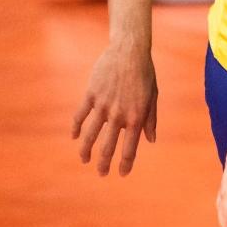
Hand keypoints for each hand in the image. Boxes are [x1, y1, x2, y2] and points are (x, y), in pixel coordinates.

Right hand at [71, 41, 157, 176]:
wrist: (129, 52)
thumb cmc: (145, 74)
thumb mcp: (153, 97)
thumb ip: (150, 120)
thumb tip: (150, 141)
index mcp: (136, 117)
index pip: (130, 148)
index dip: (125, 164)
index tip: (122, 174)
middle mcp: (118, 115)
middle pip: (108, 147)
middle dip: (104, 164)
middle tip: (101, 174)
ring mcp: (103, 106)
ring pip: (89, 135)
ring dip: (85, 150)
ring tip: (84, 159)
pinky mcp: (91, 95)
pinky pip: (79, 116)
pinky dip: (75, 128)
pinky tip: (73, 136)